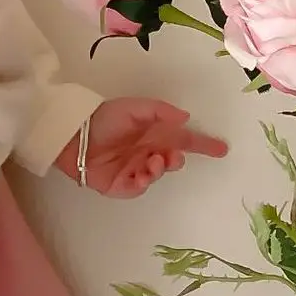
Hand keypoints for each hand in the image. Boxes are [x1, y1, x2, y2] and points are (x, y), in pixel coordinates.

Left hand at [57, 97, 228, 197]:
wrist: (73, 133)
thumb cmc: (103, 117)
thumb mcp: (134, 108)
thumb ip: (160, 111)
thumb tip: (185, 118)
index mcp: (153, 134)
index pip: (183, 140)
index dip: (203, 145)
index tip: (222, 148)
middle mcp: (147, 152)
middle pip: (172, 160)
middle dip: (177, 160)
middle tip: (172, 156)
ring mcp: (134, 169)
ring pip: (157, 174)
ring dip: (159, 168)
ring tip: (152, 161)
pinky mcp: (120, 184)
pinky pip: (137, 188)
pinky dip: (143, 183)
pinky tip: (141, 175)